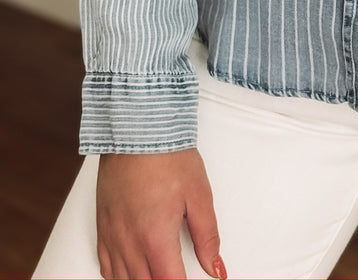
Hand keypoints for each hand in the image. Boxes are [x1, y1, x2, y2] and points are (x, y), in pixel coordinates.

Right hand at [96, 149, 225, 279]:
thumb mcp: (199, 196)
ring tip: (158, 274)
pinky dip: (120, 277)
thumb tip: (216, 269)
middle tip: (176, 274)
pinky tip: (132, 273)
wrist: (138, 131)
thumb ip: (208, 237)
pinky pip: (105, 268)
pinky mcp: (102, 228)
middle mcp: (130, 243)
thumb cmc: (168, 158)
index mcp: (156, 238)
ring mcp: (112, 237)